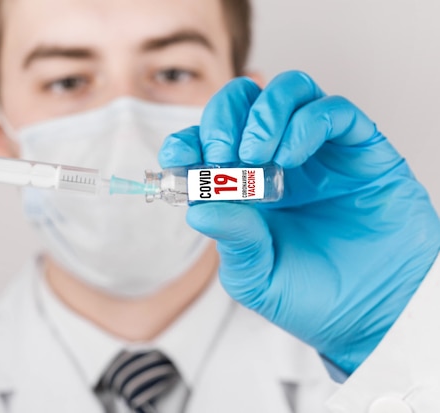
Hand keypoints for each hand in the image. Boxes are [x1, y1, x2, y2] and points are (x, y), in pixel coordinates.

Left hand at [159, 71, 439, 373]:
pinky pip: (334, 111)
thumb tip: (197, 207)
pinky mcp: (362, 151)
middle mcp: (280, 160)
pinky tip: (289, 158)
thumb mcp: (254, 278)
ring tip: (253, 155)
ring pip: (289, 90)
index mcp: (245, 186)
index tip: (177, 157)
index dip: (189, 141)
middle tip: (220, 155)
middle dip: (222, 119)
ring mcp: (320, 152)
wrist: (372, 317)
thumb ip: (230, 239)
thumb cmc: (310, 298)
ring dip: (262, 114)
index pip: (210, 142)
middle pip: (244, 101)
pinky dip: (305, 123)